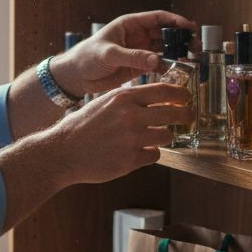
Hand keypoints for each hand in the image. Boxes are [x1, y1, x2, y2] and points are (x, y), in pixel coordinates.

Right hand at [48, 82, 190, 184]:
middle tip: (188, 118)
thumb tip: (155, 100)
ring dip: (165, 137)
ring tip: (156, 137)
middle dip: (185, 116)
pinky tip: (140, 151)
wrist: (63, 151)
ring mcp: (132, 138)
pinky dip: (150, 153)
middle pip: (173, 114)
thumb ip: (128, 100)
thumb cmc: (82, 126)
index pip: (163, 91)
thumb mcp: (104, 102)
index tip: (187, 97)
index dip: (180, 94)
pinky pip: (155, 154)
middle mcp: (131, 116)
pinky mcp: (131, 159)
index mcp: (124, 97)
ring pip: (167, 136)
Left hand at [49, 10, 196, 96]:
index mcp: (130, 25)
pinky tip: (179, 70)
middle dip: (182, 38)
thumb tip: (156, 60)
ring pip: (165, 48)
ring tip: (192, 59)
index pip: (158, 18)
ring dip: (179, 52)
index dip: (175, 21)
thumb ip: (132, 57)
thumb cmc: (86, 58)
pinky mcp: (139, 66)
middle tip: (195, 46)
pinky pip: (159, 63)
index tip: (190, 27)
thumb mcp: (108, 54)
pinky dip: (170, 66)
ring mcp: (140, 51)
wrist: (76, 77)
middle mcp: (138, 36)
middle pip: (166, 33)